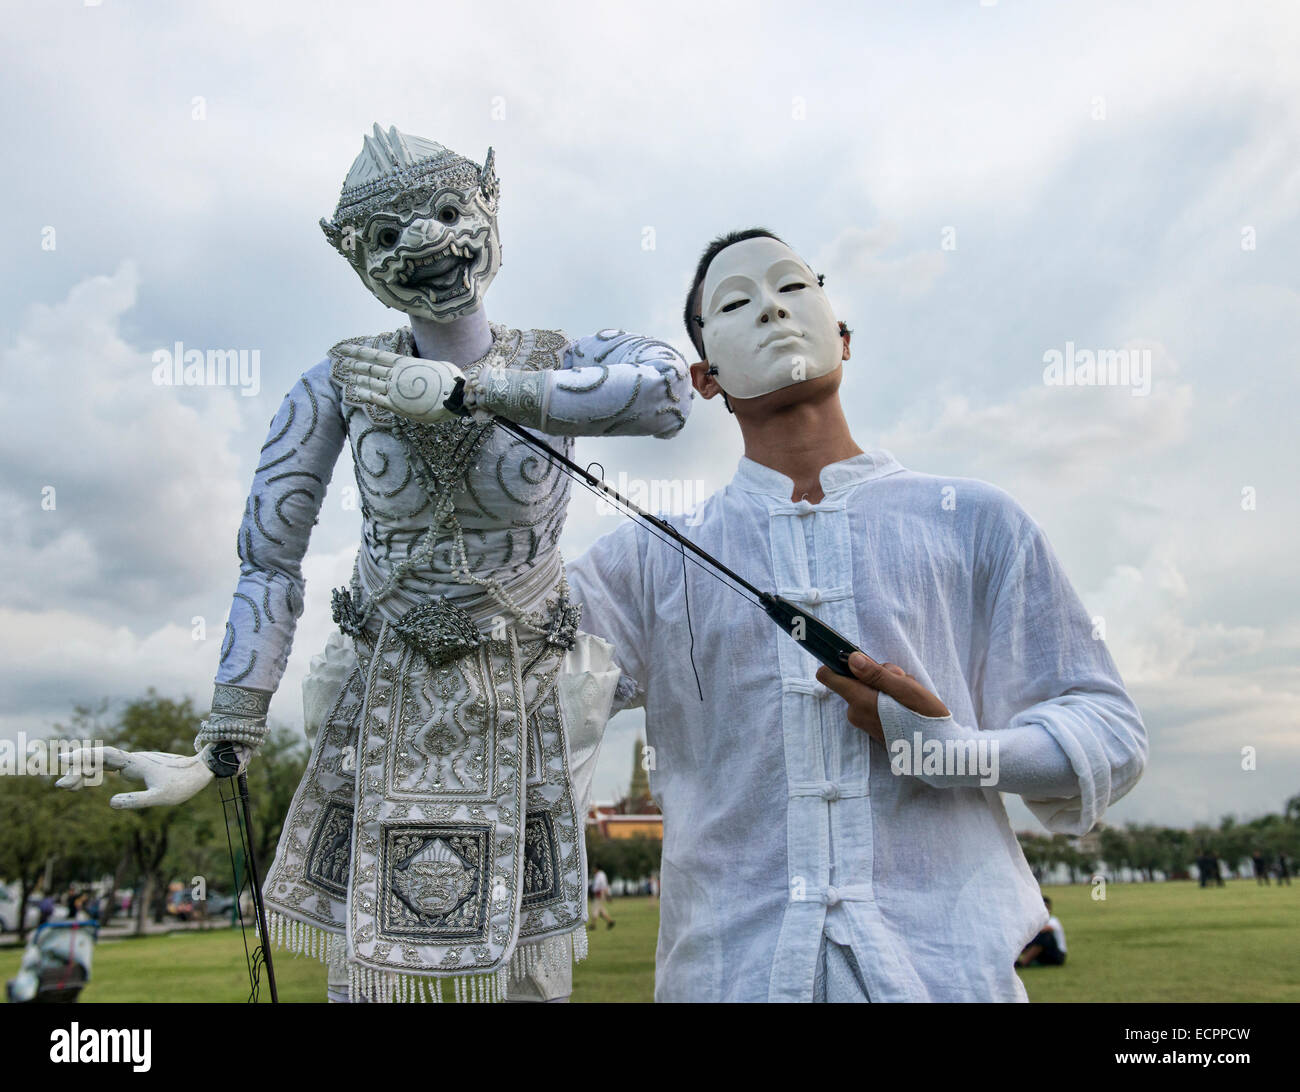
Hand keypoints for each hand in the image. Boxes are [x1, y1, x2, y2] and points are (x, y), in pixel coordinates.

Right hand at [56, 745, 214, 808]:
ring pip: (103, 763)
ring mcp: (133, 762)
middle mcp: (132, 759)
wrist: (200, 771)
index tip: (65, 760)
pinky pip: (110, 766)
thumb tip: (110, 803)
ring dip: (85, 772)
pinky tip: (85, 781)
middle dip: (79, 769)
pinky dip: (96, 772)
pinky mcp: (135, 766)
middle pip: (99, 759)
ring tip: (66, 786)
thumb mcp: (161, 798)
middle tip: (60, 786)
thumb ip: (137, 800)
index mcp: (136, 763)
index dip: (85, 757)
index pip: (106, 755)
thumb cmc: (183, 785)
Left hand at [334, 344, 464, 423]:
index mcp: (405, 363)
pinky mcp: (397, 405)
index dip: (359, 352)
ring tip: (349, 375)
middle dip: (355, 364)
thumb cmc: (451, 380)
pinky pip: (377, 398)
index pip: (376, 356)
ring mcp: (394, 390)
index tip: (345, 349)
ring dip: (359, 379)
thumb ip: (424, 367)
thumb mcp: (436, 365)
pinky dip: (366, 394)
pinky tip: (357, 391)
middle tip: (343, 361)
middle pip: (370, 368)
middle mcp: (396, 375)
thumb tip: (426, 368)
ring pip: (371, 383)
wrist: (453, 398)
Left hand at [817, 652, 950, 742]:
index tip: (855, 657)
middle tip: (902, 681)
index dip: (837, 662)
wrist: (940, 753)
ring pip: (869, 688)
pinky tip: (908, 705)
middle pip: (855, 678)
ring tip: (910, 696)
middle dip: (877, 674)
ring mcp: (864, 721)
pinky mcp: (873, 726)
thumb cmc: (925, 718)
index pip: (828, 676)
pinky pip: (875, 702)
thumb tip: (851, 659)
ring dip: (888, 685)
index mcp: (859, 701)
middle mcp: (856, 713)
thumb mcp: (904, 688)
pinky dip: (890, 698)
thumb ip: (875, 673)